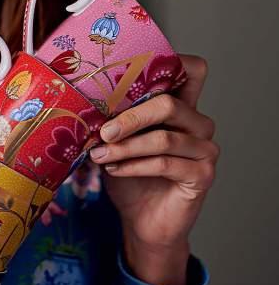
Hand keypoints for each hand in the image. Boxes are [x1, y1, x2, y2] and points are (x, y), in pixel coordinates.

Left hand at [89, 54, 219, 284]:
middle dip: (130, 116)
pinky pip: (165, 164)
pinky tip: (114, 169)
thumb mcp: (116, 141)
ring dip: (126, 146)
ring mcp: (204, 149)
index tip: (128, 74)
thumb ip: (112, 119)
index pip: (192, 70)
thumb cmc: (129, 176)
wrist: (141, 221)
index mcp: (180, 107)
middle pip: (170, 103)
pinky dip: (134, 166)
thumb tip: (80, 99)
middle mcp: (198, 123)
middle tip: (102, 130)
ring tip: (100, 154)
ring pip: (163, 138)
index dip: (170, 63)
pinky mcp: (202, 175)